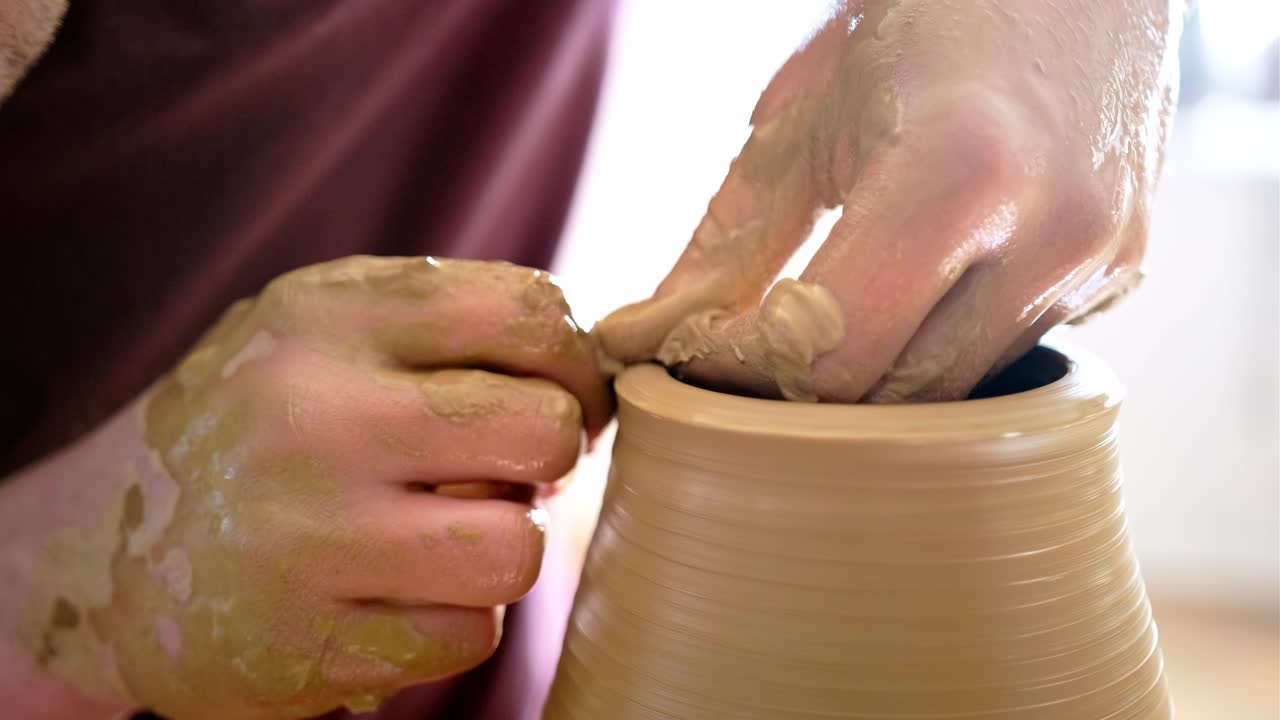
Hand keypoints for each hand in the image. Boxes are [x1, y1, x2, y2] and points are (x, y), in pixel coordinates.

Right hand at [2, 257, 609, 718]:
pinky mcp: (305, 645)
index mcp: (324, 318)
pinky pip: (469, 634)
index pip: (524, 311)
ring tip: (452, 532)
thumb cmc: (260, 425)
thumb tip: (596, 360)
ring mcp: (304, 538)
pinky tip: (398, 593)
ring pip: (517, 549)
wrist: (104, 552)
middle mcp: (309, 418)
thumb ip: (442, 321)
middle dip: (550, 453)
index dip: (577, 361)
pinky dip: (455, 618)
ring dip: (506, 546)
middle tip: (509, 467)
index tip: (563, 394)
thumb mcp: (322, 332)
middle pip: (541, 430)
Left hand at [594, 0, 1182, 401]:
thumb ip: (725, 246)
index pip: (831, 350)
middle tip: (747, 359)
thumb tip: (640, 341)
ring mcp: (1102, 259)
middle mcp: (1051, 231)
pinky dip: (944, 343)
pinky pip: (1007, 354)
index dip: (747, 372)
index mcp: (956, 174)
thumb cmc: (921, 21)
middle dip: (804, 390)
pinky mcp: (1125, 272)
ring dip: (876, 374)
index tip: (697, 360)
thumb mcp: (803, 120)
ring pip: (951, 390)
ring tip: (829, 315)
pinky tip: (923, 285)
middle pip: (893, 396)